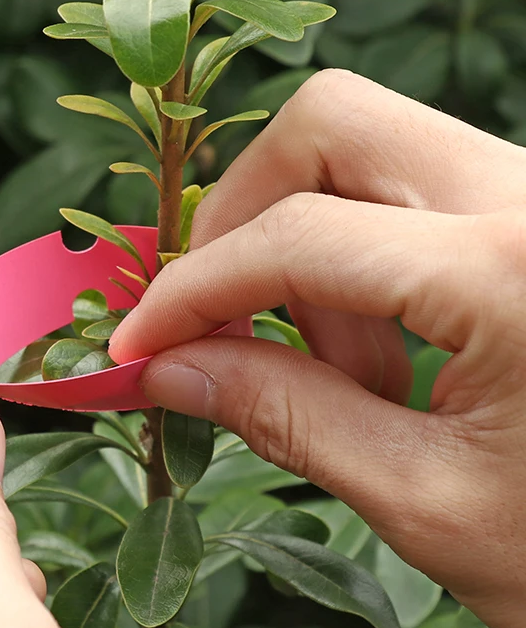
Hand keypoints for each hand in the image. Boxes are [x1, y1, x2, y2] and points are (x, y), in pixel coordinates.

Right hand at [110, 69, 525, 627]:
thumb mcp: (434, 505)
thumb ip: (286, 418)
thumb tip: (168, 369)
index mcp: (514, 271)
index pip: (296, 237)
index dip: (192, 290)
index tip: (140, 344)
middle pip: (332, 122)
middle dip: (247, 214)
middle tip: (225, 317)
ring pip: (370, 149)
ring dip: (310, 248)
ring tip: (347, 375)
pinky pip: (414, 194)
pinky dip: (362, 258)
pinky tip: (392, 358)